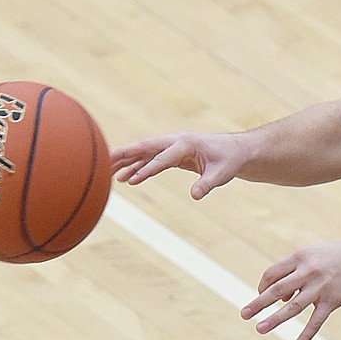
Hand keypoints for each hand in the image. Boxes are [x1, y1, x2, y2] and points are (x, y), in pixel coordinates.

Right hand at [110, 132, 248, 197]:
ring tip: (107, 172)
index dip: (147, 170)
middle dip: (125, 155)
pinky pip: (152, 161)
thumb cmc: (230, 161)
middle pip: (145, 148)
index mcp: (186, 144)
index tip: (133, 181)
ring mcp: (173, 147)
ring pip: (145, 154)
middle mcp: (176, 142)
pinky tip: (127, 179)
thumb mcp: (222, 174)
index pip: (162, 158)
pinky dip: (139, 168)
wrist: (236, 150)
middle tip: (104, 162)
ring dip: (127, 162)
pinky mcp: (173, 154)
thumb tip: (195, 196)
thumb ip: (207, 184)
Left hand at [241, 240, 340, 339]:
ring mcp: (320, 287)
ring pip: (293, 306)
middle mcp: (308, 271)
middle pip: (277, 289)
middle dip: (259, 303)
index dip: (263, 286)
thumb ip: (293, 274)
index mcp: (299, 258)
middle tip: (243, 314)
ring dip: (275, 319)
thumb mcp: (311, 257)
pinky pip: (316, 322)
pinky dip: (305, 336)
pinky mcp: (332, 301)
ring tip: (260, 329)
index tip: (262, 296)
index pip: (272, 274)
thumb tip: (279, 300)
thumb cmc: (334, 258)